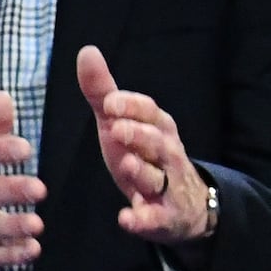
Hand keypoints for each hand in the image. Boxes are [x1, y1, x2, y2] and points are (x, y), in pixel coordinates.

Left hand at [75, 46, 211, 244]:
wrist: (183, 206)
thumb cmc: (145, 156)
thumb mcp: (119, 123)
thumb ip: (102, 92)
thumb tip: (86, 50)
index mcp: (158, 128)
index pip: (150, 112)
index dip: (132, 106)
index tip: (108, 101)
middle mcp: (168, 154)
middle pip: (158, 142)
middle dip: (140, 135)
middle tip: (116, 129)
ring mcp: (169, 186)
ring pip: (158, 178)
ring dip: (143, 172)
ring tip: (126, 165)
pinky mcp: (165, 217)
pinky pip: (156, 218)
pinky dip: (143, 219)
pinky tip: (127, 219)